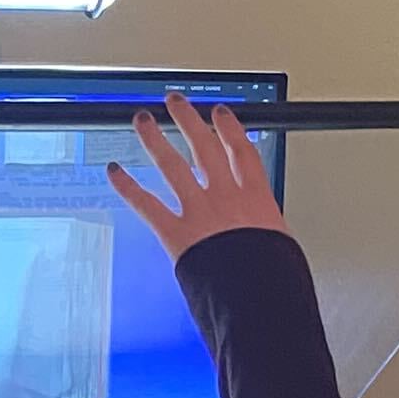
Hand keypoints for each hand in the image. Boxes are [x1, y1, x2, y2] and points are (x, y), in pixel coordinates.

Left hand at [107, 91, 291, 261]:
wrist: (258, 294)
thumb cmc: (274, 278)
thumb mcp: (283, 248)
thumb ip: (269, 237)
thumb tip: (272, 247)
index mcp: (256, 199)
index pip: (241, 152)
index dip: (229, 128)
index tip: (220, 114)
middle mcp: (225, 197)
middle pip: (203, 147)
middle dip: (188, 120)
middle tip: (177, 103)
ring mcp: (198, 211)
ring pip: (172, 165)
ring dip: (154, 139)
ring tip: (143, 121)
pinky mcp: (176, 233)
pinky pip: (147, 205)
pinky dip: (128, 187)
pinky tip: (115, 172)